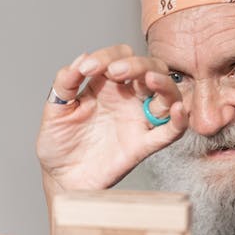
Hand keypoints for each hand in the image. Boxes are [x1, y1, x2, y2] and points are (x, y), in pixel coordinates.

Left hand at [36, 44, 188, 193]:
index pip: (119, 57)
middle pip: (149, 68)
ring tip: (149, 79)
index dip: (106, 56)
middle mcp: (126, 98)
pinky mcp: (143, 145)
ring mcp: (137, 120)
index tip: (86, 69)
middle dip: (137, 64)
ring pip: (166, 94)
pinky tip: (178, 109)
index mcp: (105, 85)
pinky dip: (180, 120)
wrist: (61, 178)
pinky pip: (169, 131)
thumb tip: (81, 59)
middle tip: (115, 71)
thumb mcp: (54, 110)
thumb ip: (64, 84)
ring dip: (163, 82)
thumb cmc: (58, 144)